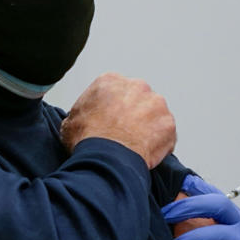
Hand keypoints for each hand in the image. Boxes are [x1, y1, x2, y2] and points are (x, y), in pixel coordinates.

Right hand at [61, 73, 175, 167]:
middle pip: (138, 99)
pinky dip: (159, 143)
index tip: (111, 120)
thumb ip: (83, 112)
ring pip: (155, 114)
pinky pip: (166, 134)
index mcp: (111, 81)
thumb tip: (84, 119)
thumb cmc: (87, 140)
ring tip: (135, 145)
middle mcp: (137, 86)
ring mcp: (156, 104)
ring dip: (148, 127)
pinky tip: (146, 153)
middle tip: (125, 133)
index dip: (114, 108)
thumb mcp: (71, 120)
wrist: (106, 158)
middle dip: (134, 114)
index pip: (116, 91)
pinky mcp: (168, 123)